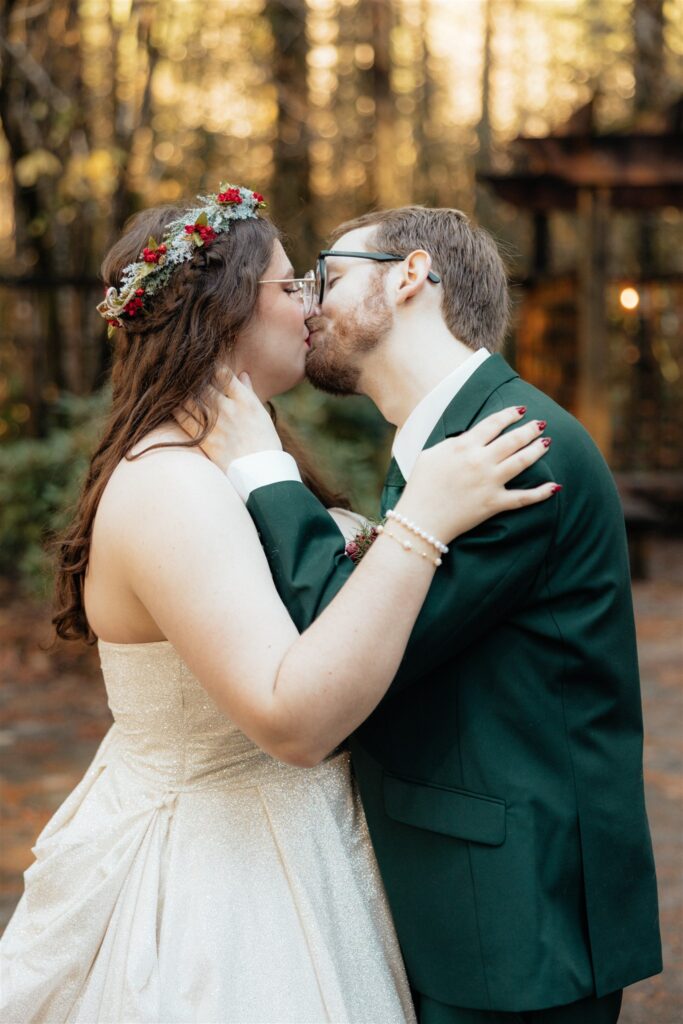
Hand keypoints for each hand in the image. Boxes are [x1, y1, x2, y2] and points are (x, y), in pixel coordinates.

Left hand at [175, 369, 281, 471]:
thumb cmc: (264, 442)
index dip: (210, 366)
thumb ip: (249, 392)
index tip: (202, 364)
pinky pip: (184, 419)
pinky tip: (170, 404)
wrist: (261, 473)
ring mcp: (216, 424)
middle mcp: (229, 409)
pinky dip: (175, 409)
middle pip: (203, 383)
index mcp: (245, 401)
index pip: (222, 373)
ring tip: (172, 385)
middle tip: (179, 370)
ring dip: (180, 390)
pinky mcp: (205, 439)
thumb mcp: (261, 414)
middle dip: (191, 376)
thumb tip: (242, 374)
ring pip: (190, 399)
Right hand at [396, 406, 558, 543]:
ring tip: (547, 443)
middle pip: (512, 440)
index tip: (520, 410)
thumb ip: (451, 443)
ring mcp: (490, 482)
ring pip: (522, 461)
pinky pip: (523, 498)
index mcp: (464, 446)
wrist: (420, 520)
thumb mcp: (429, 454)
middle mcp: (480, 461)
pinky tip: (555, 486)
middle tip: (540, 424)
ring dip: (537, 450)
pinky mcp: (494, 504)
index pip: (493, 424)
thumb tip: (466, 438)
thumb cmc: (420, 487)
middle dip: (529, 429)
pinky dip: (541, 493)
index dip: (509, 414)